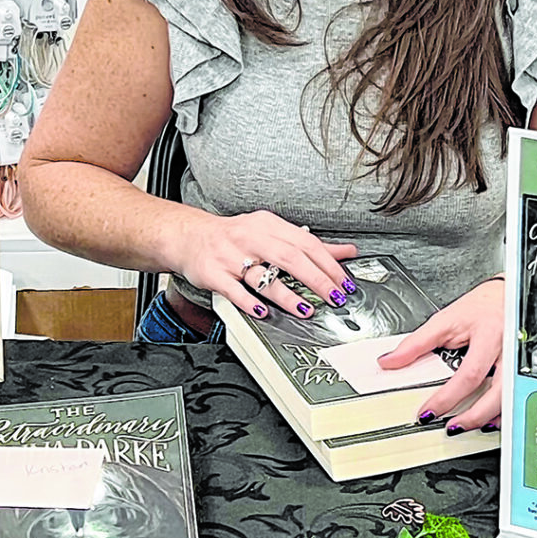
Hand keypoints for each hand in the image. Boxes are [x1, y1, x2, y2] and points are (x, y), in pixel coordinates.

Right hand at [164, 208, 359, 322]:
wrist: (190, 237)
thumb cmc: (235, 237)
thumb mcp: (272, 233)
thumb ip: (308, 245)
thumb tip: (346, 252)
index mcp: (268, 225)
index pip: (306, 243)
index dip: (328, 264)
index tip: (343, 282)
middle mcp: (250, 238)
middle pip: (290, 258)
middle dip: (316, 279)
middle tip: (333, 296)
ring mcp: (231, 256)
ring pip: (263, 276)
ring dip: (287, 295)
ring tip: (306, 308)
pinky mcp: (214, 274)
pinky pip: (234, 290)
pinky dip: (250, 302)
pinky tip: (263, 312)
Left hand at [380, 277, 505, 432]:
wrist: (509, 296)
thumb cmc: (482, 306)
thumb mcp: (445, 320)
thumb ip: (417, 343)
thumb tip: (390, 361)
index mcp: (488, 337)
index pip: (468, 375)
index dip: (447, 397)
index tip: (429, 411)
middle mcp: (508, 351)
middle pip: (496, 394)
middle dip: (473, 415)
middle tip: (452, 427)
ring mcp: (520, 362)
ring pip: (510, 398)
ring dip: (489, 417)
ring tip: (467, 425)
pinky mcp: (524, 369)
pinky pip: (516, 396)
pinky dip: (502, 410)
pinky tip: (488, 417)